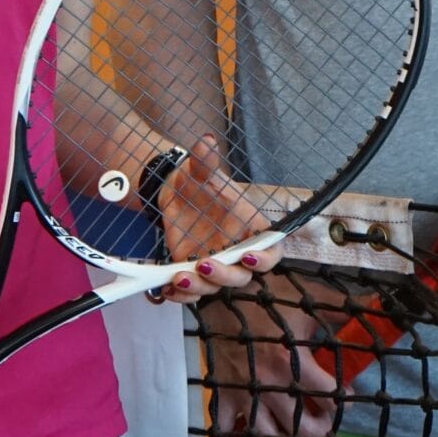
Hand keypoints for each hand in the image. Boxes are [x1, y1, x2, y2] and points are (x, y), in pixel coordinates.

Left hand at [151, 135, 281, 301]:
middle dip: (224, 275)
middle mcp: (237, 251)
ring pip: (215, 287)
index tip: (248, 256)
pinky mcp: (194, 273)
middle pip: (241, 276)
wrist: (176, 193)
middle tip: (204, 264)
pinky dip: (181, 295)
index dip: (265, 259)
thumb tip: (205, 141)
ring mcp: (216, 265)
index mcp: (250, 228)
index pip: (270, 251)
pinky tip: (167, 289)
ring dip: (200, 287)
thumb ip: (206, 160)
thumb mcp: (201, 169)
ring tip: (179, 277)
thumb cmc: (200, 182)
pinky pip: (193, 292)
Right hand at [199, 294, 338, 436]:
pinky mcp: (222, 395)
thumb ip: (342, 307)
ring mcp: (242, 392)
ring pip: (267, 436)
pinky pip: (226, 434)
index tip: (346, 398)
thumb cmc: (268, 296)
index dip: (343, 402)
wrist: (222, 292)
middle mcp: (268, 382)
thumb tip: (378, 304)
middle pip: (300, 427)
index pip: (327, 395)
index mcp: (291, 360)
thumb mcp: (308, 298)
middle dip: (319, 431)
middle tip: (325, 424)